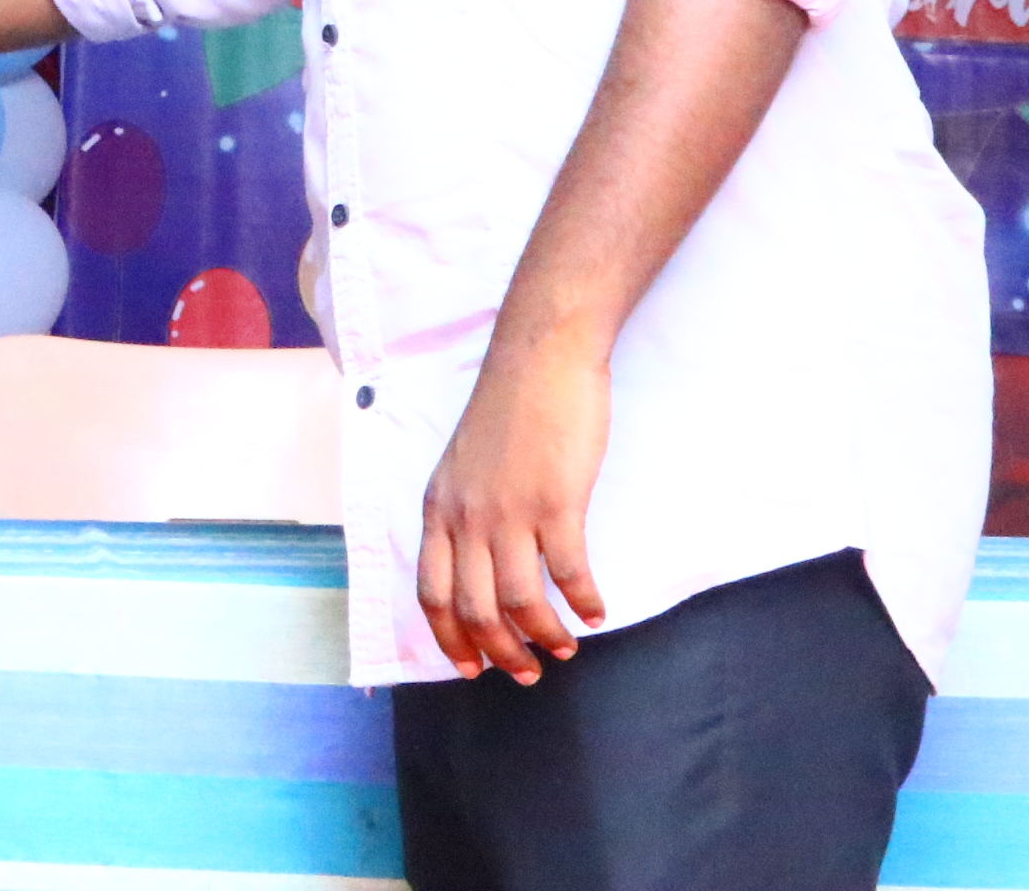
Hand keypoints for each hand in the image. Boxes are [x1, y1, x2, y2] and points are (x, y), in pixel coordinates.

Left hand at [415, 342, 610, 683]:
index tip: (473, 668)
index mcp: (440, 507)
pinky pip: (568, 572)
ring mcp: (510, 510)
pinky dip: (584, 601)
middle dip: (501, 652)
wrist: (541, 355)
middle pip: (474, 609)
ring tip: (563, 649)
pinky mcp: (557, 502)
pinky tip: (596, 611)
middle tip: (526, 674)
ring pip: (519, 601)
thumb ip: (464, 510)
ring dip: (543, 636)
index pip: (431, 594)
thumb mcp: (464, 462)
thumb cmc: (510, 406)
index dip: (451, 640)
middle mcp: (466, 515)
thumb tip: (479, 563)